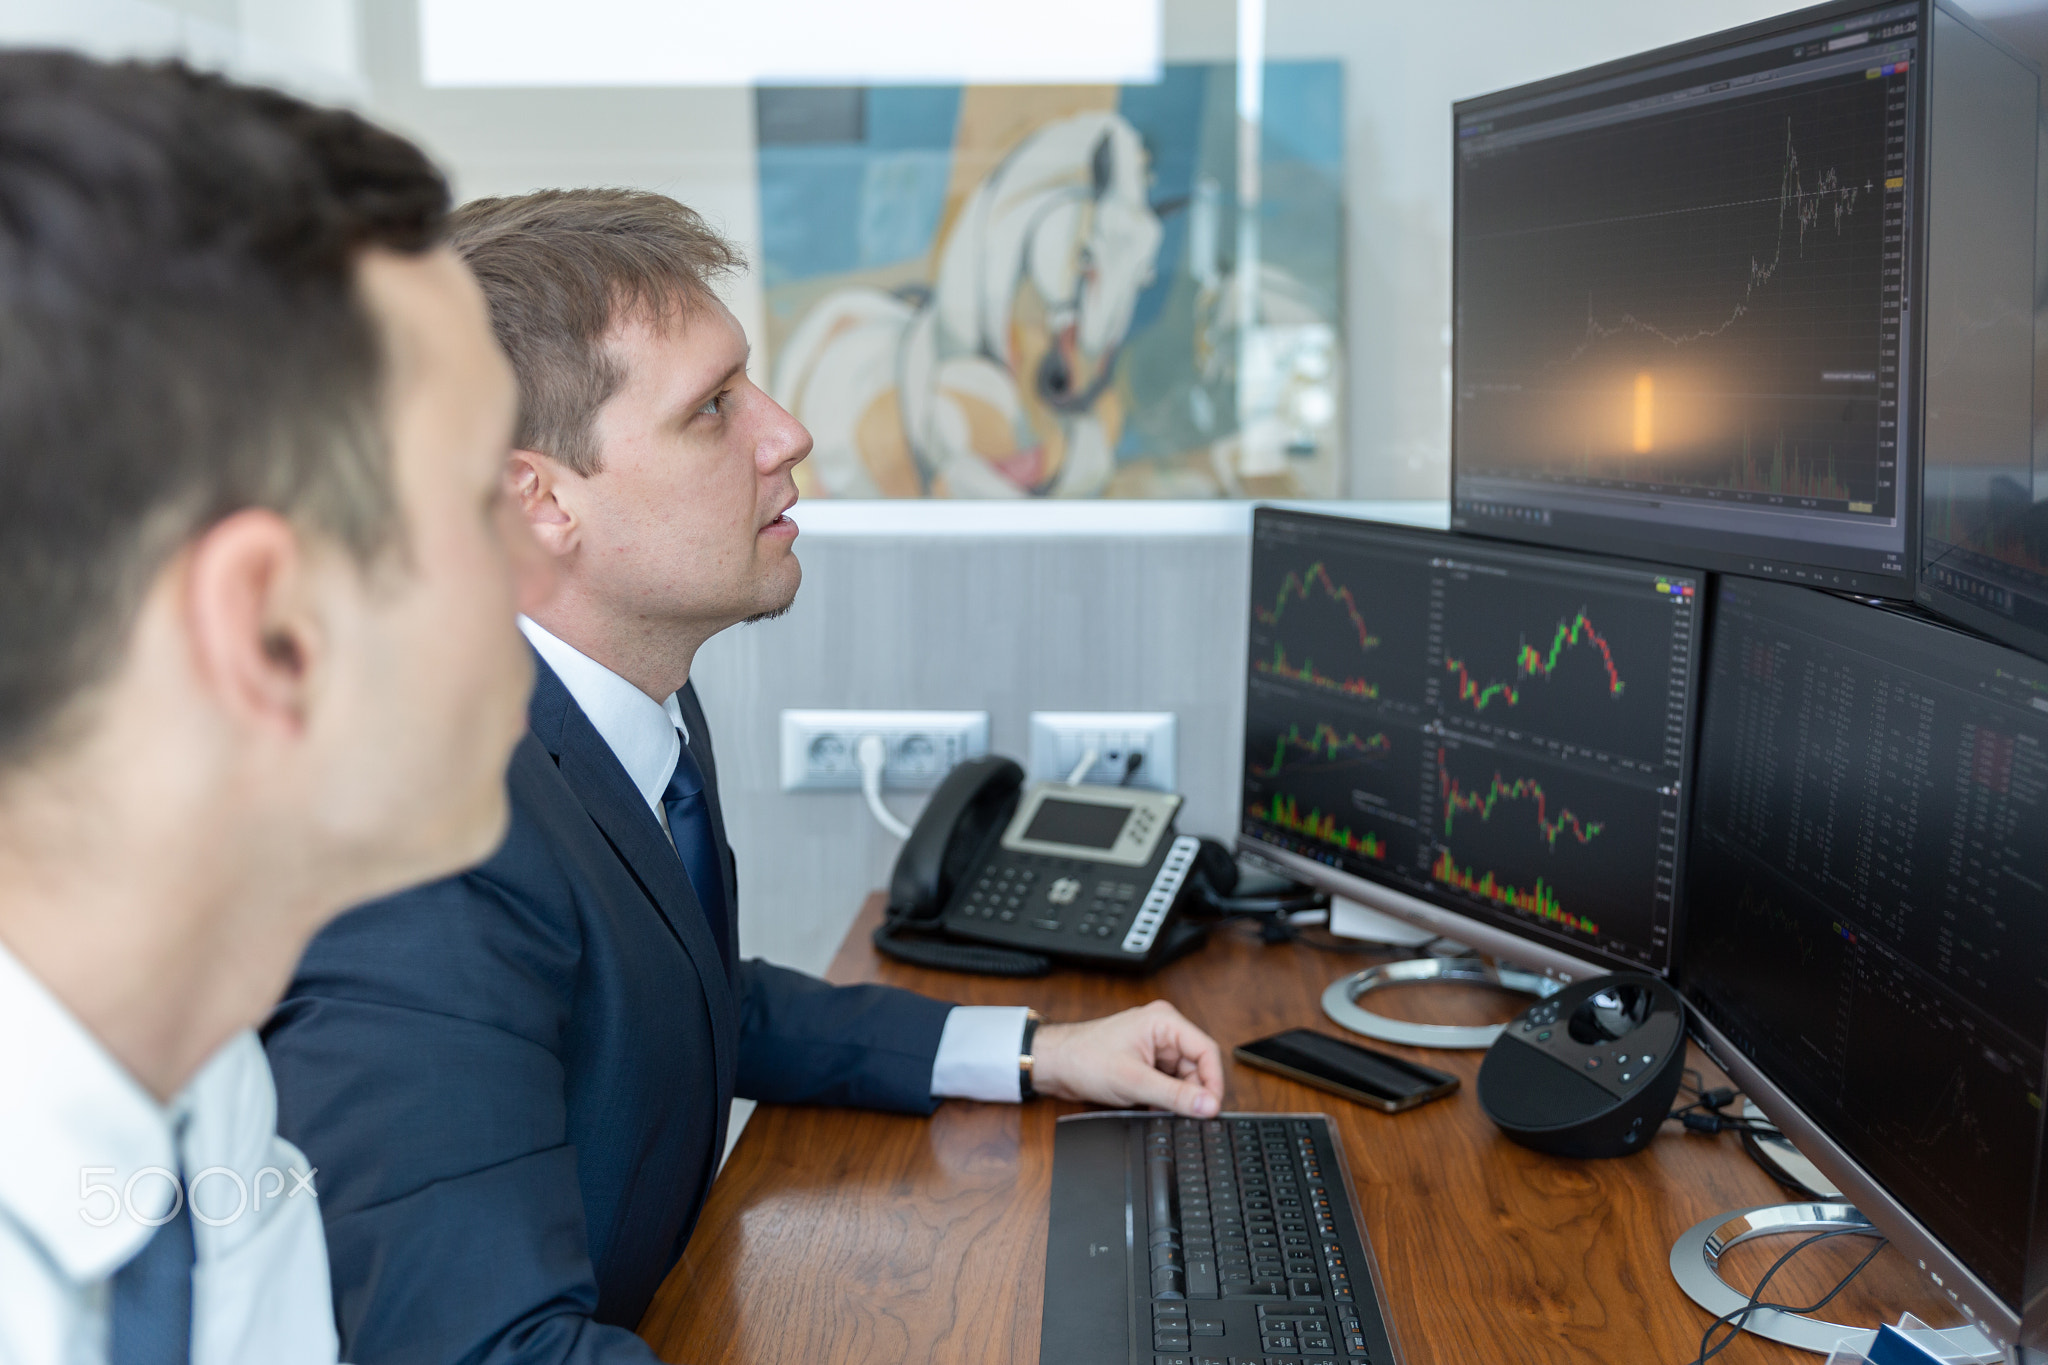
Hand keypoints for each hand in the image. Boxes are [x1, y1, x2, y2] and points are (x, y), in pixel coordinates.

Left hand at [1030, 1000, 1223, 1117]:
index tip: (1213, 1108)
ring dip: (1178, 1097)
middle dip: (1194, 1093)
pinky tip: (1156, 1109)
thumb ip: (1174, 1095)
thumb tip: (1207, 1106)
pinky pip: (1169, 1082)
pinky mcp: (1146, 1062)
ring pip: (1184, 1077)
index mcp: (1164, 1022)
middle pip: (1197, 1066)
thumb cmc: (1084, 1059)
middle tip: (1190, 1117)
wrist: (1055, 1064)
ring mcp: (1155, 1047)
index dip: (1214, 1082)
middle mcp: (1163, 1031)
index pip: (1206, 1051)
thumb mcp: (1134, 1081)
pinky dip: (1166, 1097)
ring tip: (1164, 1110)